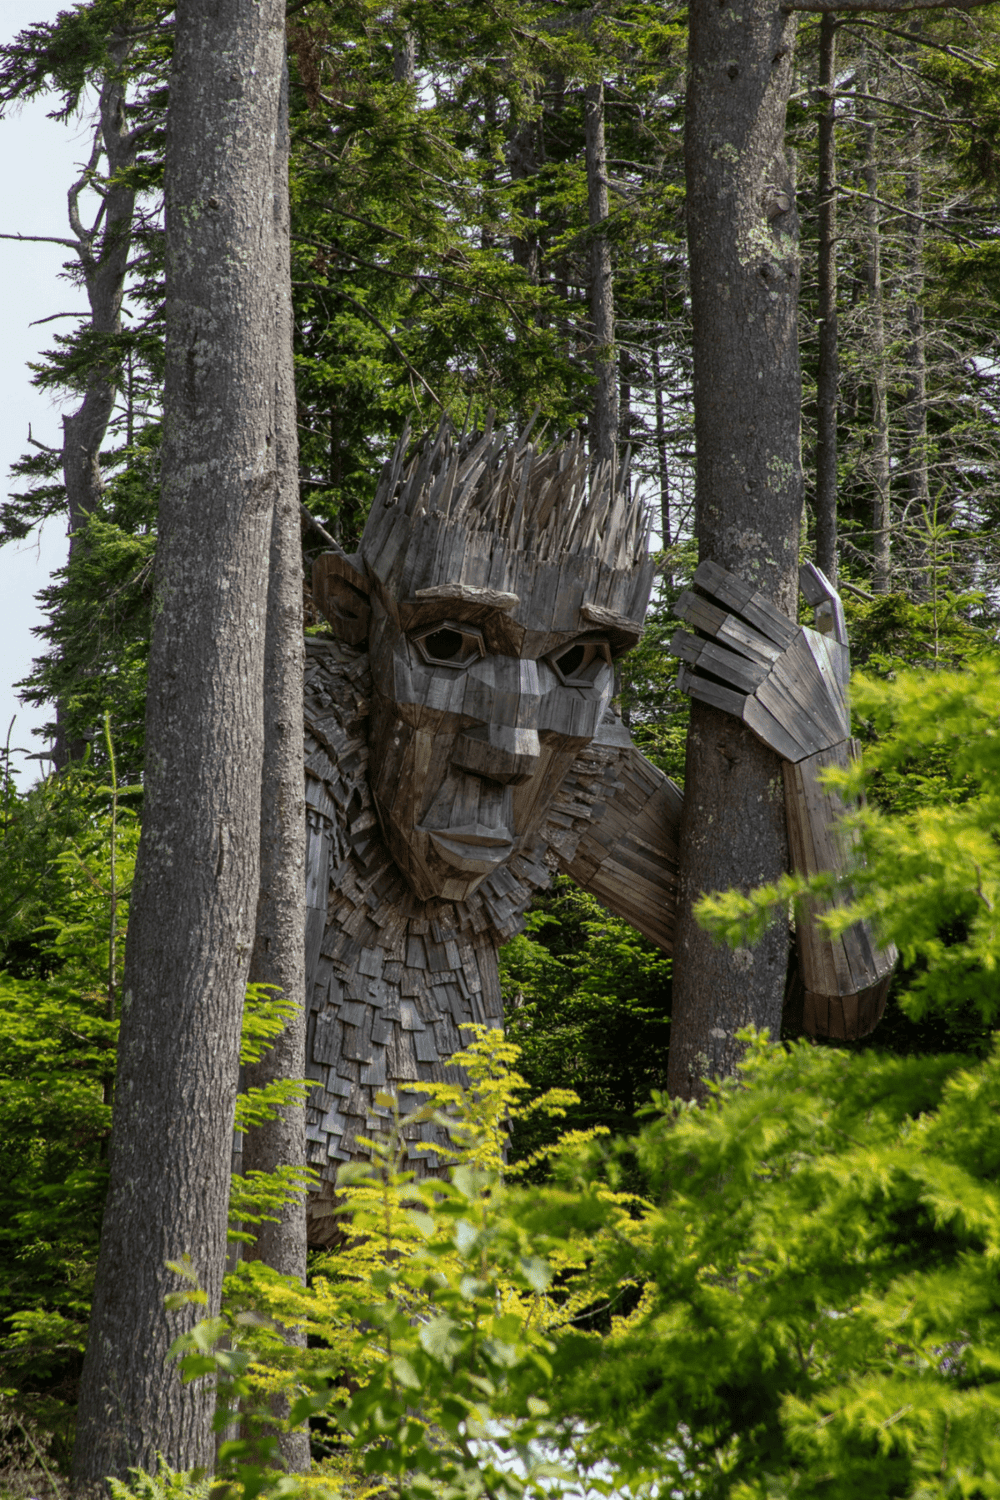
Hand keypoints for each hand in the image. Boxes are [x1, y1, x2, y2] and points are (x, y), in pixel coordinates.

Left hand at [670, 560, 849, 762]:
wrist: (829, 743)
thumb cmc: (832, 687)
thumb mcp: (840, 640)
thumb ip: (825, 599)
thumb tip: (807, 564)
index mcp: (793, 638)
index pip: (750, 603)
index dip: (722, 584)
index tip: (700, 572)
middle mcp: (775, 659)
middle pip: (726, 627)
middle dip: (698, 611)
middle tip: (679, 601)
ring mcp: (761, 687)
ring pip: (715, 659)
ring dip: (689, 646)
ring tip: (674, 637)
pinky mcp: (749, 714)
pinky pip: (714, 694)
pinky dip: (695, 684)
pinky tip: (681, 674)